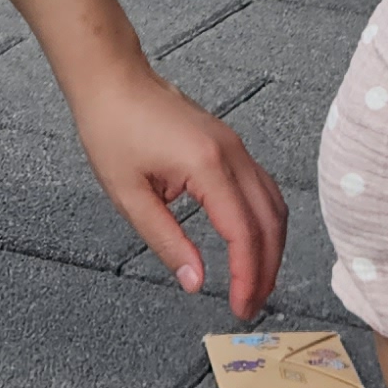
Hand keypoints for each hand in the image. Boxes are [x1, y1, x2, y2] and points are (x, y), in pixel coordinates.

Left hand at [67, 57, 288, 313]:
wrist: (114, 80)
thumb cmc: (113, 128)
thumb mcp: (129, 195)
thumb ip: (166, 240)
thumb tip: (195, 280)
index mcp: (207, 165)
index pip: (243, 232)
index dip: (248, 275)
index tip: (241, 306)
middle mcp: (232, 154)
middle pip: (269, 221)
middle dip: (267, 269)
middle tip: (251, 305)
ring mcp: (236, 146)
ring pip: (273, 204)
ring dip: (271, 247)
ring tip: (256, 282)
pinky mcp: (230, 145)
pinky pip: (262, 187)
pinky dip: (265, 221)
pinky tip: (254, 242)